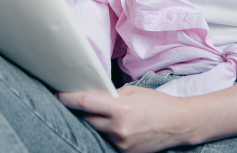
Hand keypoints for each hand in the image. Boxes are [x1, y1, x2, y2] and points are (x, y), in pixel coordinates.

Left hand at [58, 86, 192, 152]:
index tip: (57, 93)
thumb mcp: (132, 92)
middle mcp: (118, 129)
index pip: (85, 103)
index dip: (67, 98)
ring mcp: (121, 144)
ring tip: (92, 112)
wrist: (178, 124)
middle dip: (77, 111)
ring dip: (91, 122)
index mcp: (120, 109)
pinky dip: (104, 131)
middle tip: (69, 101)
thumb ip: (109, 95)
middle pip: (86, 119)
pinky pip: (107, 140)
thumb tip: (91, 96)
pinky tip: (109, 124)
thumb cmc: (156, 103)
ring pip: (96, 131)